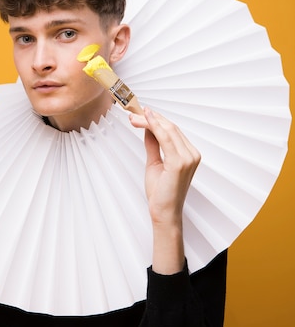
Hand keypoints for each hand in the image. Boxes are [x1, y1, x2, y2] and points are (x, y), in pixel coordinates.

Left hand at [130, 107, 200, 272]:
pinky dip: (154, 127)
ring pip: (168, 130)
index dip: (157, 119)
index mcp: (189, 154)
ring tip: (133, 118)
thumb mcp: (155, 162)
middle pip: (171, 127)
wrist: (164, 213)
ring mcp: (188, 158)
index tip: (141, 113)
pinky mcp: (180, 163)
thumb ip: (153, 144)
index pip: (173, 130)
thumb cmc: (161, 193)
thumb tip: (148, 128)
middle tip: (134, 114)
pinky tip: (144, 121)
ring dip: (149, 121)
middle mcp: (192, 154)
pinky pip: (166, 138)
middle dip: (151, 118)